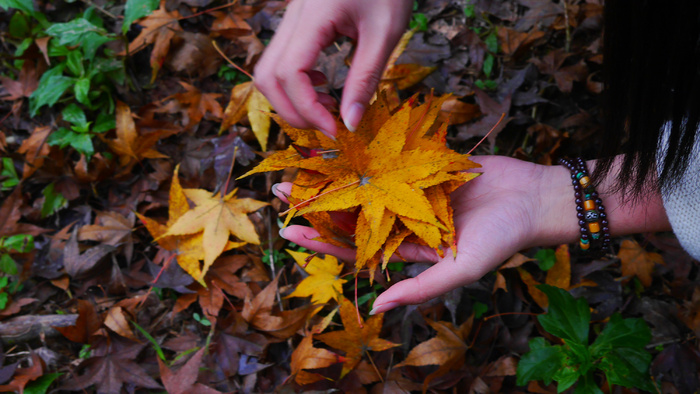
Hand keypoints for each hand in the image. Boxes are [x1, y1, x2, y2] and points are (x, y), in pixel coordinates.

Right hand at [254, 0, 412, 136]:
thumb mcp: (385, 33)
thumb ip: (365, 78)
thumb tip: (350, 122)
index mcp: (313, 17)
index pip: (290, 73)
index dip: (307, 109)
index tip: (335, 129)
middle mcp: (292, 18)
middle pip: (267, 77)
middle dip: (292, 110)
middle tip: (327, 126)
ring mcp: (290, 20)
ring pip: (267, 70)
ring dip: (289, 99)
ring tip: (326, 108)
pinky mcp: (296, 24)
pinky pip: (279, 61)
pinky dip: (293, 84)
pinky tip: (323, 86)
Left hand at [272, 156, 579, 313]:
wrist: (532, 198)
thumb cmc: (500, 241)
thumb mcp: (459, 271)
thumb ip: (419, 289)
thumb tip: (376, 308)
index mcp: (405, 248)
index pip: (354, 247)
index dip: (321, 240)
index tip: (289, 229)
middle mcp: (403, 219)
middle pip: (351, 212)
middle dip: (317, 204)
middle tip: (281, 192)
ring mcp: (411, 190)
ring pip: (363, 183)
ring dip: (332, 175)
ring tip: (300, 164)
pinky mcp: (422, 165)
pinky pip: (387, 157)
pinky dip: (363, 151)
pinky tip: (338, 141)